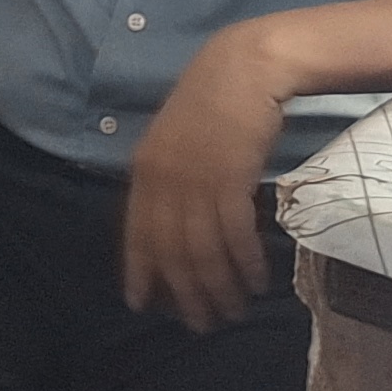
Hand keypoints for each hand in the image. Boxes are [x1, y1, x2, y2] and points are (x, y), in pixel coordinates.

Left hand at [122, 36, 291, 329]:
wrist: (244, 67)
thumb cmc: (215, 100)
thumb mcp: (178, 140)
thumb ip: (170, 179)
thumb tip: (174, 223)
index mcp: (145, 170)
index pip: (136, 232)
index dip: (139, 271)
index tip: (141, 305)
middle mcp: (164, 179)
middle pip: (171, 250)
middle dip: (184, 292)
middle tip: (201, 324)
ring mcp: (196, 179)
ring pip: (202, 250)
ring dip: (218, 286)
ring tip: (232, 311)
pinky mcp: (230, 178)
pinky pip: (233, 234)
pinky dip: (244, 262)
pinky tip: (255, 280)